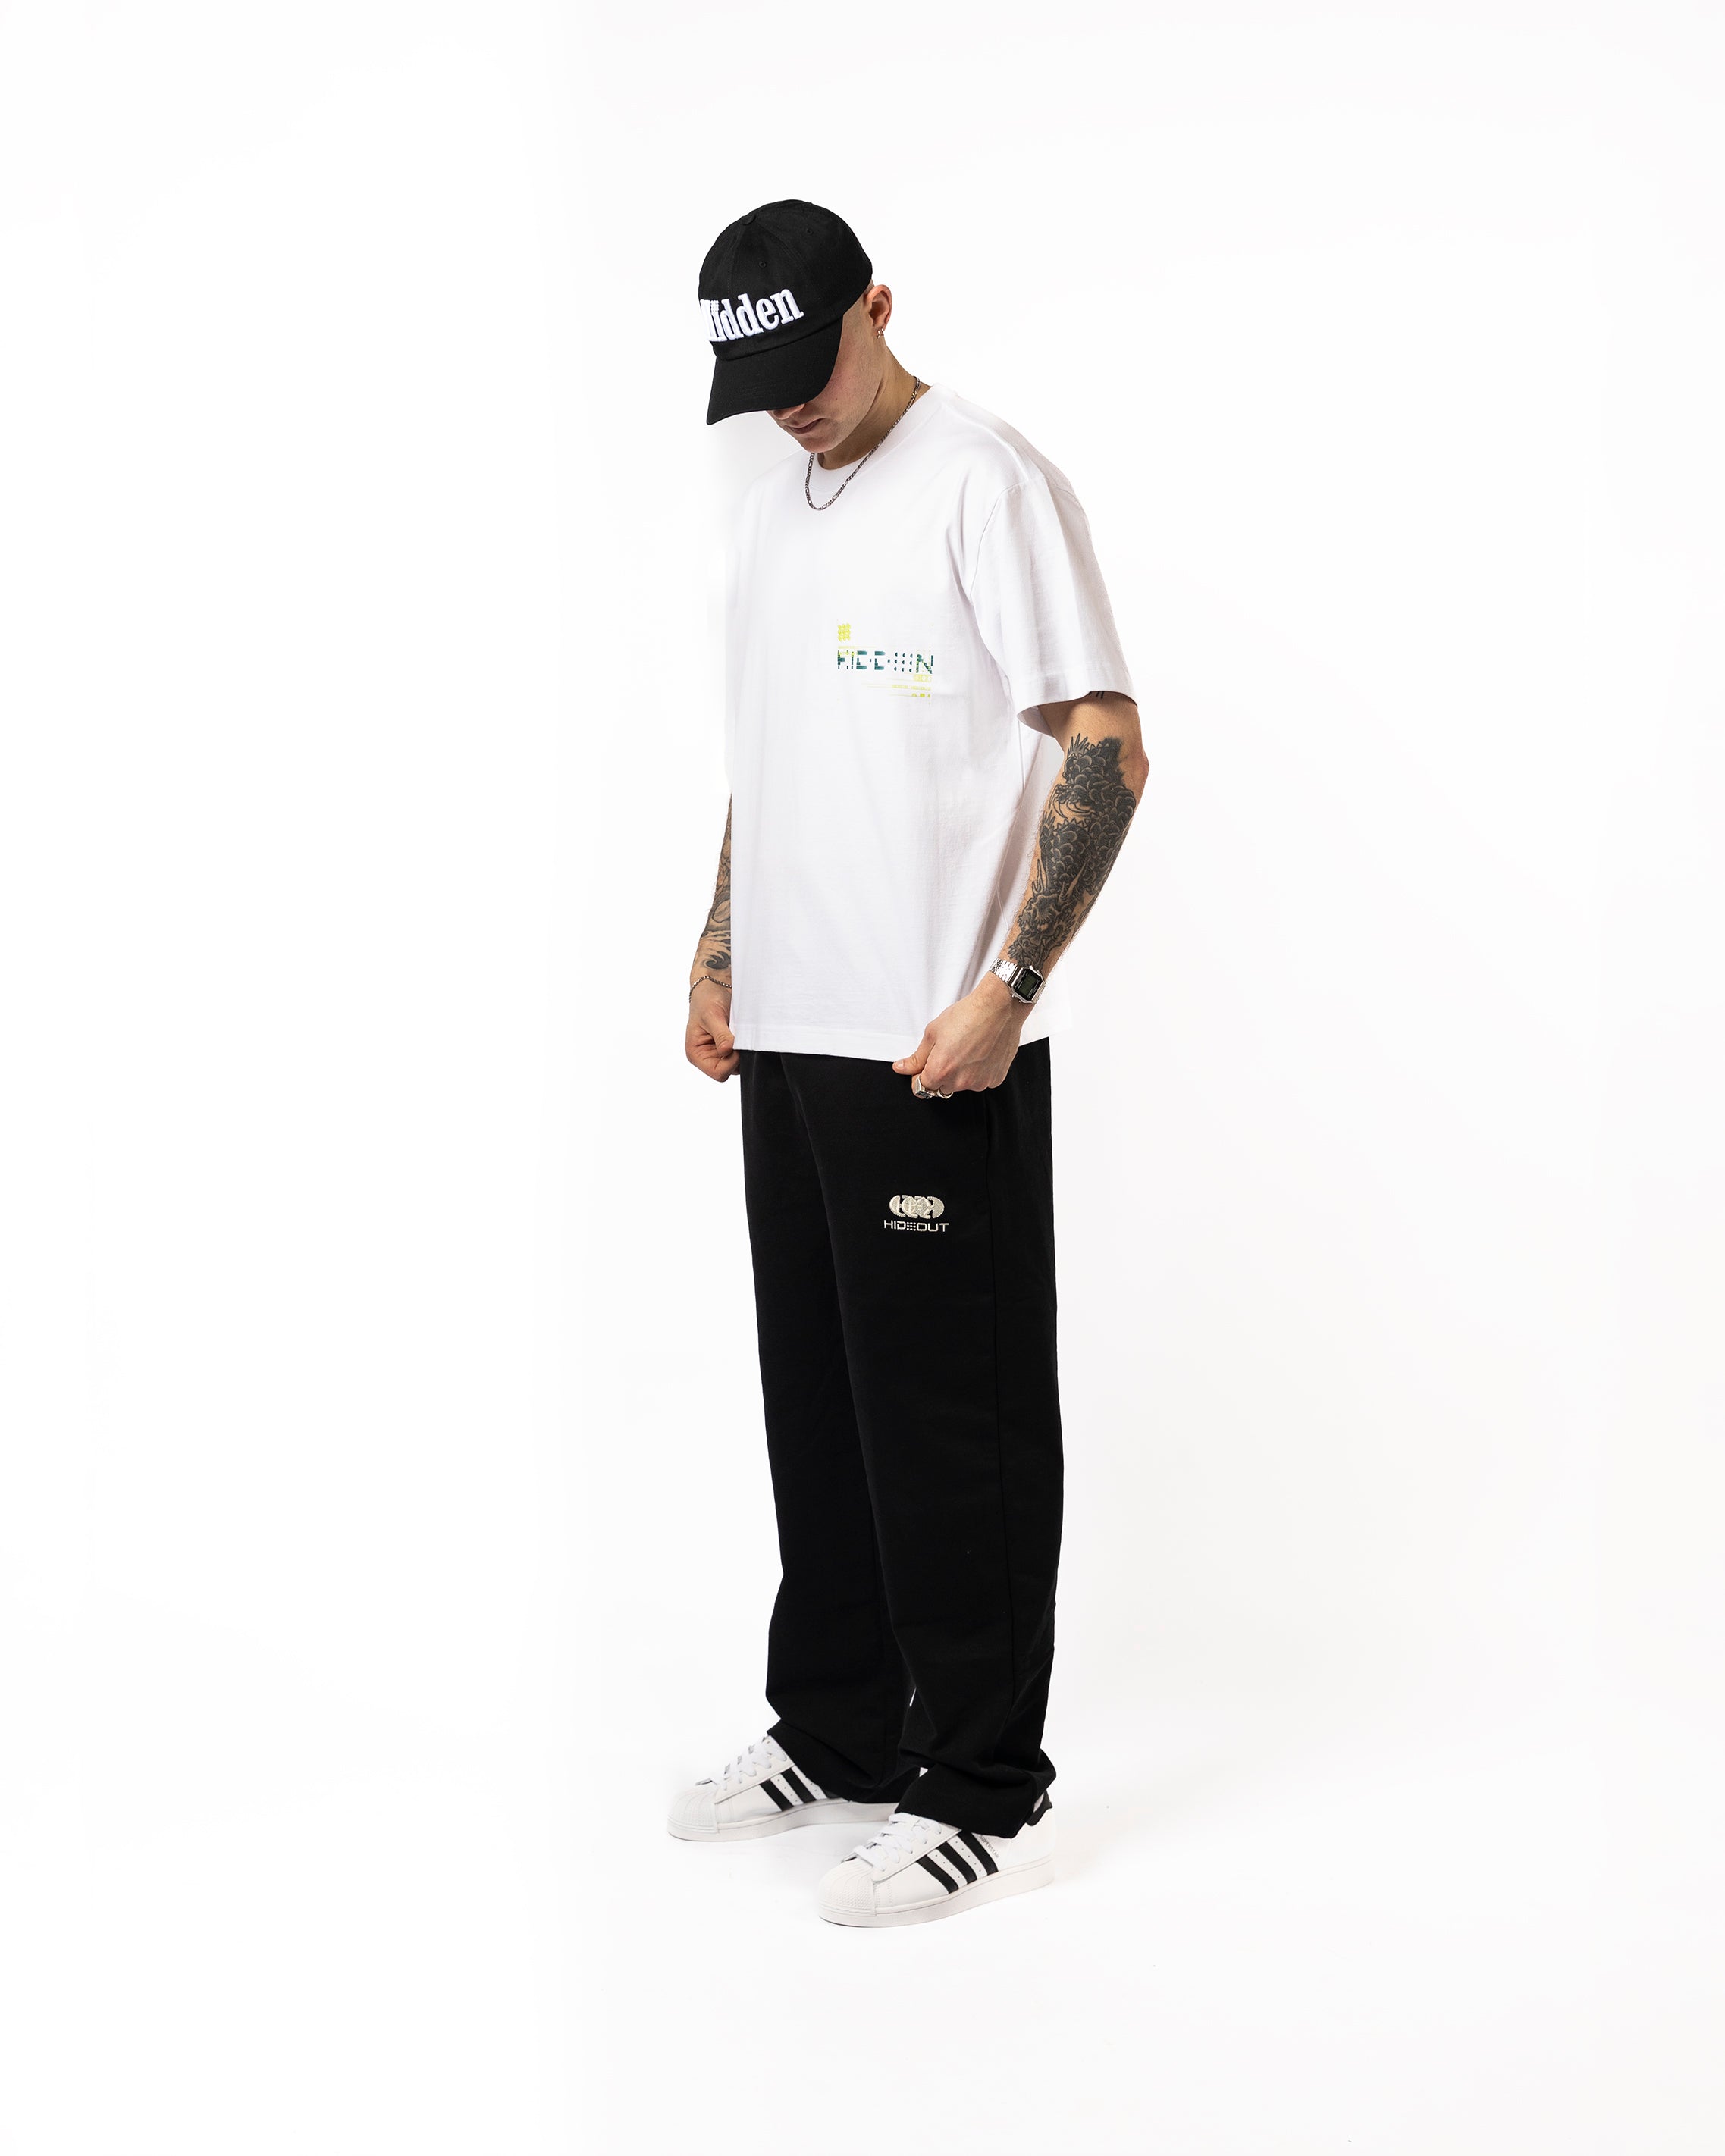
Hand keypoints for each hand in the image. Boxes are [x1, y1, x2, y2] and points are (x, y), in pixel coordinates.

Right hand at [686, 978, 737, 1081]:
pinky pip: (743, 1054)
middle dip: (738, 1057)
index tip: (736, 1045)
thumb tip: (728, 1051)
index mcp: (696, 1054)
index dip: (730, 1063)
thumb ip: (721, 1035)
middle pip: (729, 1071)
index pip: (717, 1073)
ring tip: (740, 1032)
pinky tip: (743, 1032)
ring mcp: (720, 1053)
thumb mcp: (712, 1016)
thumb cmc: (707, 999)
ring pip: (738, 1065)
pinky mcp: (731, 1047)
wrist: (715, 985)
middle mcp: (707, 1057)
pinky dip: (746, 1046)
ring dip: (743, 1051)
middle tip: (740, 1036)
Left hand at [892, 975, 1027, 1094]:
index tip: (925, 1065)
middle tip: (949, 1050)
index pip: (921, 1087)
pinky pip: (981, 1080)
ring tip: (967, 1048)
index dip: (920, 1075)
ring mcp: (980, 1083)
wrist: (998, 1008)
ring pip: (962, 1084)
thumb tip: (901, 1068)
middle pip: (942, 1087)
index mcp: (940, 1071)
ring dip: (961, 1073)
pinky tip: (981, 1052)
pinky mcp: (995, 1079)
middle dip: (941, 1073)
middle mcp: (960, 1082)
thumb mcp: (932, 1033)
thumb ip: (916, 1057)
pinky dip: (979, 1070)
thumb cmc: (967, 1016)